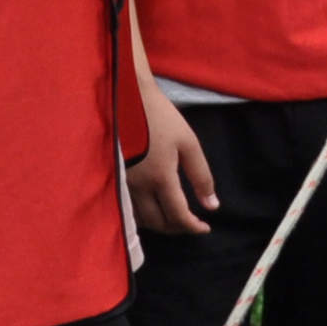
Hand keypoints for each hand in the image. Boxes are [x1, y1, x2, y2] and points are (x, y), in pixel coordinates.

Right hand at [129, 84, 216, 236]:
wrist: (127, 97)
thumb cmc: (160, 117)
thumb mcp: (188, 143)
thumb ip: (201, 176)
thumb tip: (212, 206)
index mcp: (161, 178)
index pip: (178, 216)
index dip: (193, 227)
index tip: (205, 227)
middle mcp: (139, 186)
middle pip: (158, 223)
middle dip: (177, 228)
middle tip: (191, 223)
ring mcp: (123, 183)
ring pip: (140, 218)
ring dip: (159, 223)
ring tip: (173, 216)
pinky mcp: (113, 176)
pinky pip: (127, 206)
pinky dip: (142, 214)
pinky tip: (151, 206)